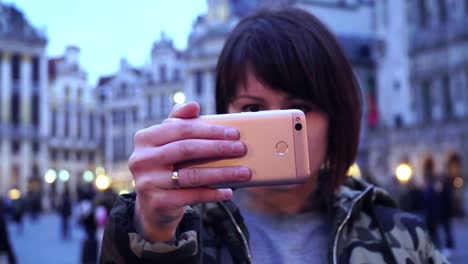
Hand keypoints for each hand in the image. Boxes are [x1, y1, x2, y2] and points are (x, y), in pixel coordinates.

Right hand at [130, 102, 250, 241]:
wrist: (153, 204)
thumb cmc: (166, 165)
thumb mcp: (168, 142)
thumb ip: (179, 121)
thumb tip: (194, 105)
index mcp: (145, 138)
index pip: (181, 129)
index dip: (209, 130)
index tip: (234, 133)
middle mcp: (141, 159)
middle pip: (186, 149)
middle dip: (218, 148)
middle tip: (241, 149)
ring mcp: (147, 182)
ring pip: (191, 175)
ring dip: (222, 173)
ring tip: (244, 172)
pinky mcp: (157, 202)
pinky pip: (191, 196)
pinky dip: (213, 193)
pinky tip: (228, 191)